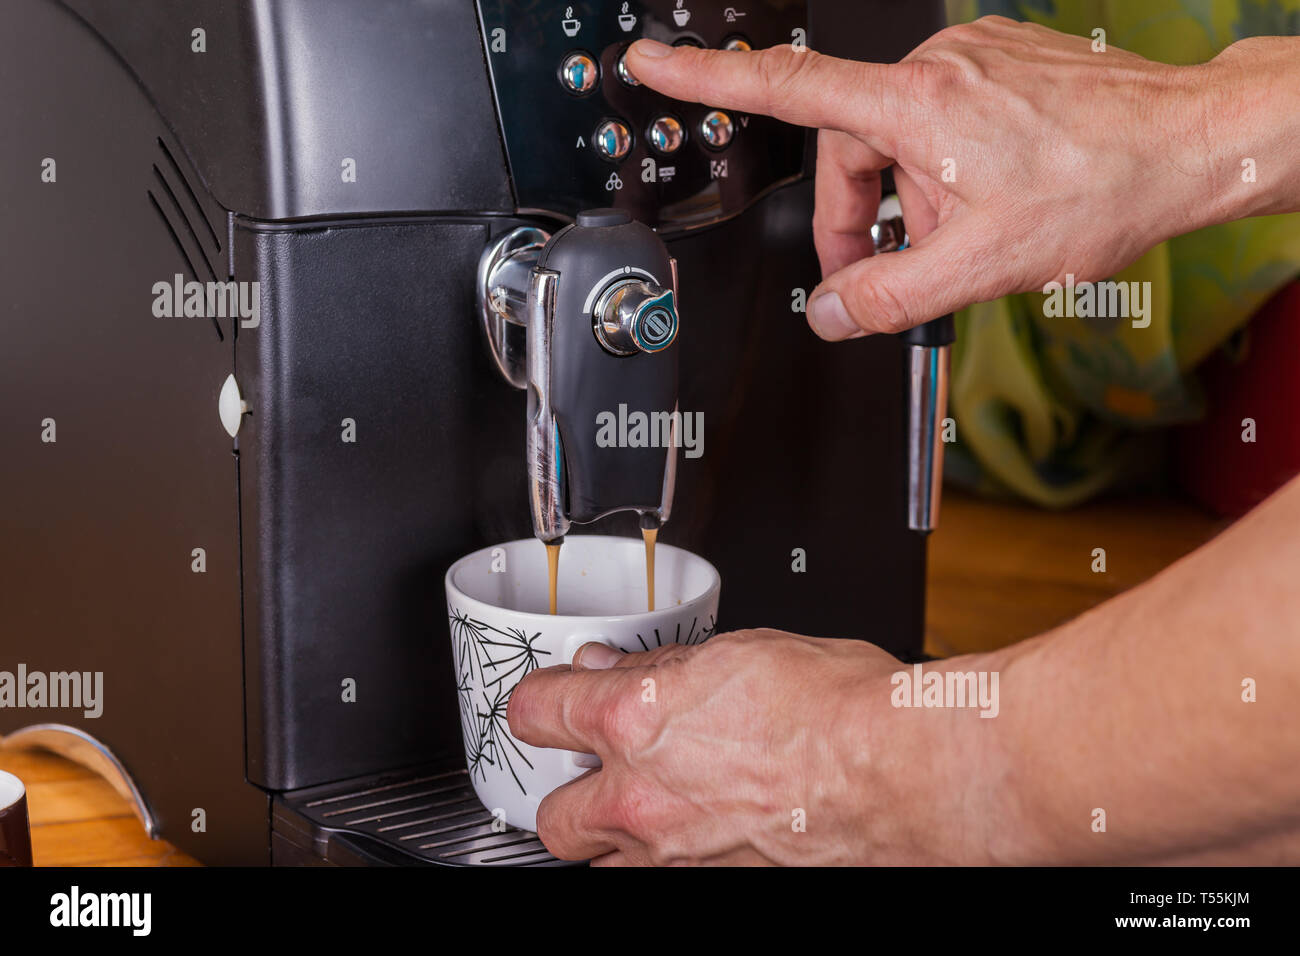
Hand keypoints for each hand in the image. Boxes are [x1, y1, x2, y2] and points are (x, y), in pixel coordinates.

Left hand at [506, 629, 995, 864]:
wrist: (902, 772)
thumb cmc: (840, 708)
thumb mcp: (741, 653)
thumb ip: (662, 666)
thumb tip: (617, 666)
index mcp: (636, 720)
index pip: (537, 711)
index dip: (538, 700)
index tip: (549, 699)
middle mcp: (642, 797)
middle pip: (550, 815)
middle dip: (563, 791)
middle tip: (592, 766)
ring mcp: (676, 854)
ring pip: (598, 862)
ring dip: (609, 834)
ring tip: (647, 804)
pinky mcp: (714, 885)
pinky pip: (659, 878)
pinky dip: (663, 858)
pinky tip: (697, 829)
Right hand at [626, 18, 1260, 339]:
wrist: (1193, 144)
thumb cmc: (1105, 185)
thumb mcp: (981, 267)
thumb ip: (891, 297)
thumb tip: (835, 315)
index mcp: (915, 108)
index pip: (786, 89)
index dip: (707, 81)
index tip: (655, 65)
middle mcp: (937, 70)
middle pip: (850, 149)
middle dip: (860, 220)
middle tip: (885, 275)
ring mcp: (973, 64)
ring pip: (900, 144)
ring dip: (911, 203)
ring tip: (961, 241)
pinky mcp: (1001, 68)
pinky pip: (943, 124)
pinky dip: (946, 173)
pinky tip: (989, 204)